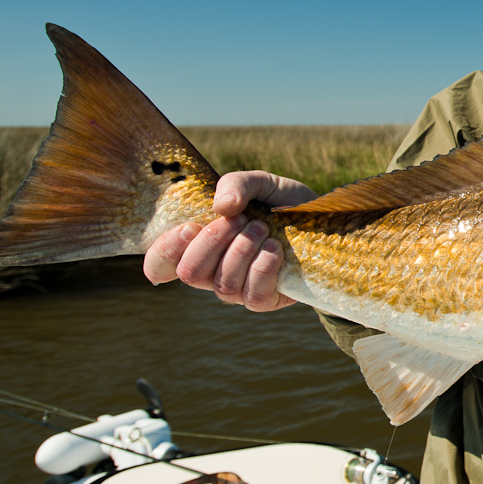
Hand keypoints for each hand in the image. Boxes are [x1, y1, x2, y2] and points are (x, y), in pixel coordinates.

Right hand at [143, 170, 315, 311]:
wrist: (322, 222)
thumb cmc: (280, 204)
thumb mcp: (260, 183)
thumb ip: (236, 183)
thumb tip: (222, 206)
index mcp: (198, 245)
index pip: (159, 264)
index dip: (165, 250)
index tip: (190, 226)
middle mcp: (212, 272)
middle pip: (190, 272)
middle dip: (214, 241)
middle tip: (243, 220)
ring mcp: (237, 290)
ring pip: (222, 284)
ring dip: (242, 250)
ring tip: (263, 228)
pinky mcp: (264, 301)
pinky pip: (252, 295)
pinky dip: (262, 268)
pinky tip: (274, 249)